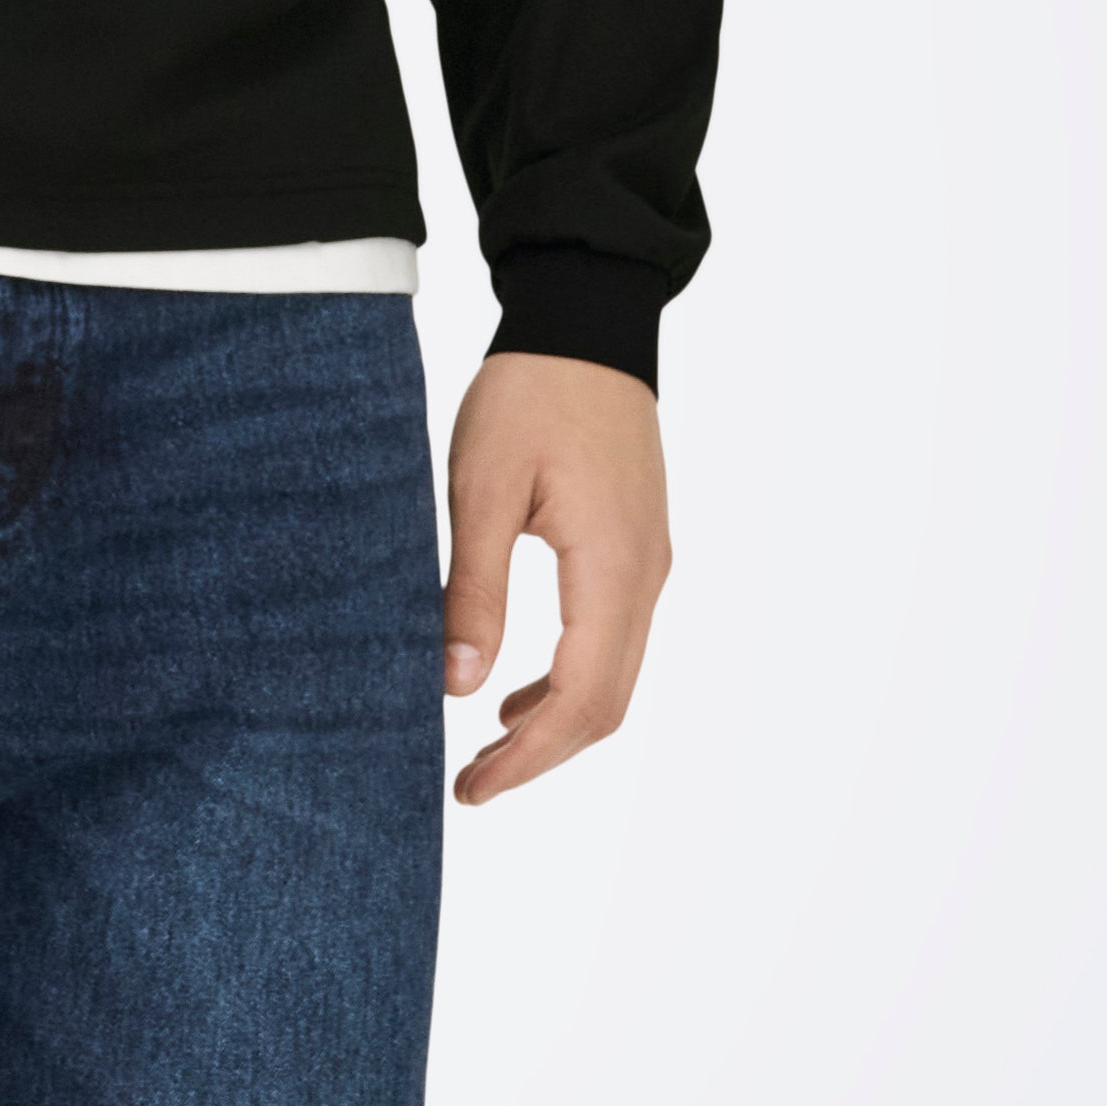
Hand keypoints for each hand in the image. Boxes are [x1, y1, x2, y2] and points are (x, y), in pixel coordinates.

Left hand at [439, 351, 670, 805]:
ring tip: (487, 750)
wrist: (587, 319)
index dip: (527, 758)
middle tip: (472, 784)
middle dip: (541, 756)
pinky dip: (571, 681)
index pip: (580, 700)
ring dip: (556, 723)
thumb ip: (473, 589)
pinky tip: (517, 690)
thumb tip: (458, 686)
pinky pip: (614, 639)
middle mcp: (644, 576)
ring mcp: (648, 562)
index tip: (470, 786)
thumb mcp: (481, 489)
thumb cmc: (530, 394)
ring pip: (615, 676)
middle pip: (607, 705)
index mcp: (611, 569)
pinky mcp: (637, 545)